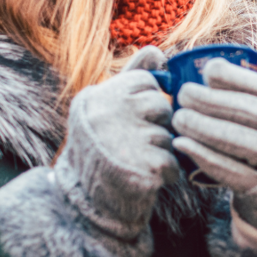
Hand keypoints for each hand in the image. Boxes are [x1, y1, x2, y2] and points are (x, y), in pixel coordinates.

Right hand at [55, 56, 179, 241]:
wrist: (83, 206)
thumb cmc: (101, 150)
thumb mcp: (107, 108)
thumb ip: (132, 77)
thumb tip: (157, 51)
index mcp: (96, 97)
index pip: (146, 80)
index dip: (148, 101)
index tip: (131, 119)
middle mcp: (105, 114)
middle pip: (161, 106)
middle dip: (157, 125)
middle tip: (134, 143)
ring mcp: (122, 141)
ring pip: (168, 135)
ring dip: (160, 151)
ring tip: (135, 161)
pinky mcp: (141, 168)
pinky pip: (173, 162)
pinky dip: (166, 173)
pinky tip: (145, 178)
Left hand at [171, 59, 256, 229]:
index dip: (237, 78)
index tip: (208, 70)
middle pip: (250, 114)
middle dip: (213, 101)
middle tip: (183, 94)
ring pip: (239, 141)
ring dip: (204, 127)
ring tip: (178, 118)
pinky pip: (228, 170)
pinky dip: (202, 156)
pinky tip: (181, 144)